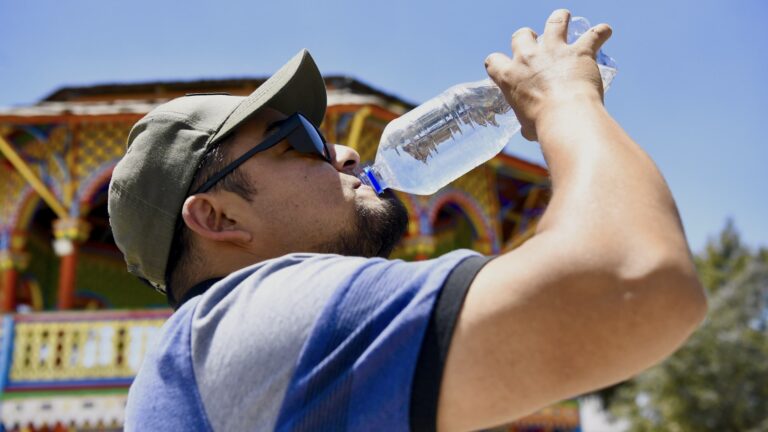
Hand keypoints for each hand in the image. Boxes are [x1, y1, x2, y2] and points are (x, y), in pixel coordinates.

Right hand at [485, 9, 611, 140]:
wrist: (566, 117)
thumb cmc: (543, 126)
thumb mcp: (527, 126)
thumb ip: (528, 122)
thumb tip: (532, 130)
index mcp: (510, 77)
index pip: (493, 61)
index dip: (497, 62)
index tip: (504, 66)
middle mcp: (529, 58)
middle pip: (521, 35)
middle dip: (527, 37)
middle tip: (536, 46)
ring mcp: (555, 51)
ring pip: (555, 22)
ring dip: (560, 19)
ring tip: (564, 19)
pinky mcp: (580, 52)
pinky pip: (594, 34)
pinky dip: (601, 32)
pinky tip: (605, 32)